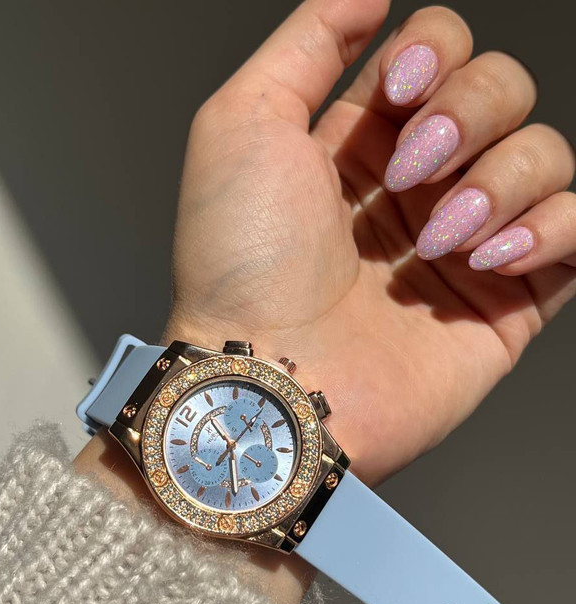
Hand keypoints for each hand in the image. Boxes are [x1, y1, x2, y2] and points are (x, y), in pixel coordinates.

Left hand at [166, 0, 575, 489]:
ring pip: (546, 156)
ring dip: (501, 181)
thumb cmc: (241, 264)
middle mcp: (418, 187)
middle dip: (471, 114)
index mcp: (362, 141)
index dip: (438, 51)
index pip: (443, 51)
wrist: (269, 379)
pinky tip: (492, 257)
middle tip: (412, 174)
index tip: (400, 90)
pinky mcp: (503, 304)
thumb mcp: (242, 123)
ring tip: (441, 239)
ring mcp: (463, 245)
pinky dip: (552, 227)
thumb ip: (308, 41)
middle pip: (504, 91)